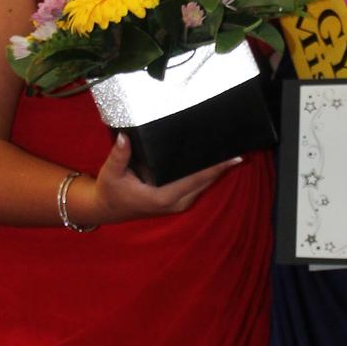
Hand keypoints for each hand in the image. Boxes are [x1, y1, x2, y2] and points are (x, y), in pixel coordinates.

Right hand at [91, 132, 242, 222]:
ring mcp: (179, 203)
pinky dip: (208, 172)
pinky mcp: (179, 201)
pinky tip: (216, 158)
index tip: (234, 156)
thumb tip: (125, 137)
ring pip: (205, 183)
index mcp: (163, 196)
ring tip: (232, 147)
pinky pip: (199, 185)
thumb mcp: (112, 172)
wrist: (108, 209)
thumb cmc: (111, 190)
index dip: (217, 167)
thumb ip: (120, 155)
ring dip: (218, 168)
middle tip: (238, 142)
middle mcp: (176, 202)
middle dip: (223, 164)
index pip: (196, 178)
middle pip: (206, 180)